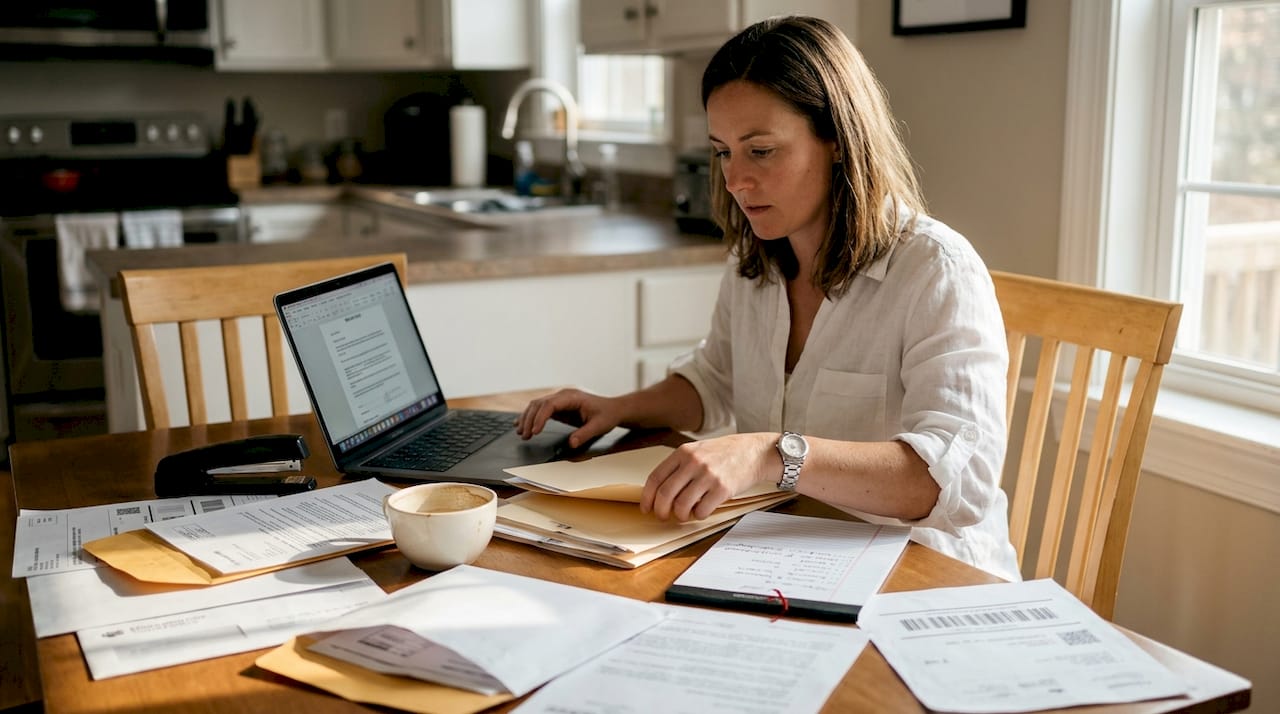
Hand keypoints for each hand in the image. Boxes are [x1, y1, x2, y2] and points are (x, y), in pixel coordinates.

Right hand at [516, 388, 622, 448]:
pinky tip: (520, 424)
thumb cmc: (607, 415)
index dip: (540, 417)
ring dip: (527, 418)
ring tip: (521, 433)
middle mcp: (563, 395)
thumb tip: (571, 443)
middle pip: (539, 404)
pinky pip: (541, 410)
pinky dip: (530, 417)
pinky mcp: (558, 407)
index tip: (535, 432)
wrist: (612, 409)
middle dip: (529, 419)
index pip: (550, 404)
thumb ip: (584, 434)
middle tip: (525, 436)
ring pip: (537, 405)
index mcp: (572, 397)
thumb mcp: (599, 426)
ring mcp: (560, 400)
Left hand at [640, 433, 778, 521]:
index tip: (647, 508)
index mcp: (683, 453)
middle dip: (661, 511)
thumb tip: (660, 492)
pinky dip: (698, 515)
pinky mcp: (722, 489)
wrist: (754, 452)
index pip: (656, 478)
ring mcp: (708, 476)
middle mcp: (693, 463)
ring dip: (680, 515)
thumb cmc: (724, 453)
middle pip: (665, 494)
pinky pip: (702, 511)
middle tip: (663, 517)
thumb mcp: (698, 450)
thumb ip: (680, 466)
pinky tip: (702, 510)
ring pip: (682, 506)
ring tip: (685, 514)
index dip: (647, 497)